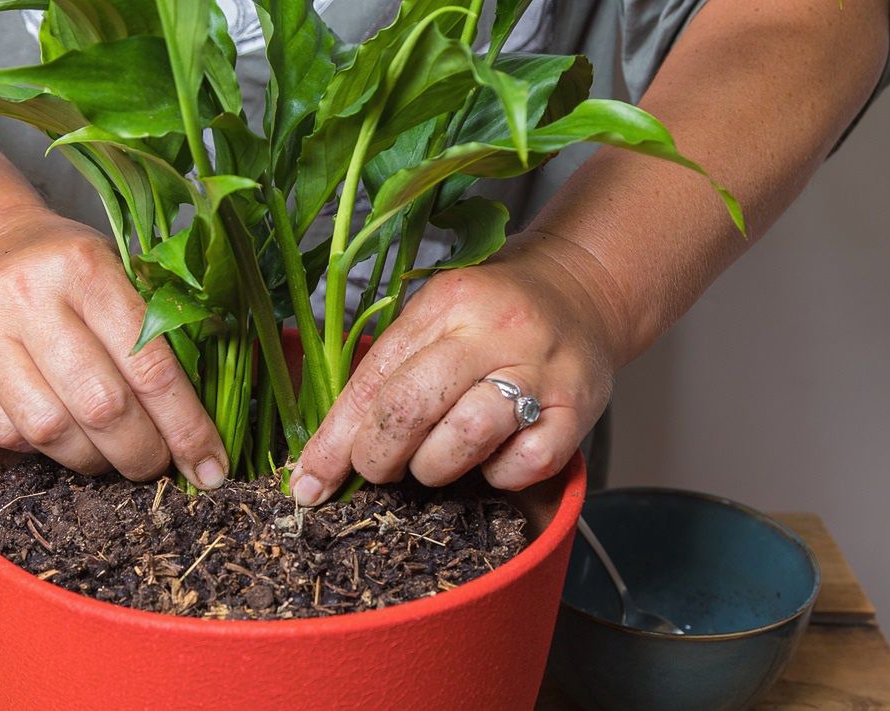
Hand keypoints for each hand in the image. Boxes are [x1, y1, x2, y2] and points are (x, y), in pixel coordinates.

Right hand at [0, 208, 227, 487]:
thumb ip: (165, 332)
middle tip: (160, 466)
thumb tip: (215, 420)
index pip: (150, 366)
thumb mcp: (122, 272)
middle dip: (142, 454)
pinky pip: (7, 435)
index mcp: (85, 268)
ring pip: (51, 431)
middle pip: (101, 407)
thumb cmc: (68, 270)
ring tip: (113, 454)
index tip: (210, 468)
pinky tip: (65, 434)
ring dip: (94, 460)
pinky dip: (45, 450)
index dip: (186, 428)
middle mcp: (27, 296)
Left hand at [290, 232, 623, 504]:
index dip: (334, 440)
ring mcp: (540, 370)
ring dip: (435, 467)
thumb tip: (328, 452)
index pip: (373, 378)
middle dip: (377, 456)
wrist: (581, 292)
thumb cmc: (492, 316)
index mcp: (446, 303)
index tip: (308, 482)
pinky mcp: (577, 409)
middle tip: (377, 470)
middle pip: (411, 407)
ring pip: (465, 438)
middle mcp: (494, 331)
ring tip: (434, 462)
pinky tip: (492, 459)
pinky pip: (522, 465)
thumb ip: (388, 373)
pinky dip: (498, 476)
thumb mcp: (435, 319)